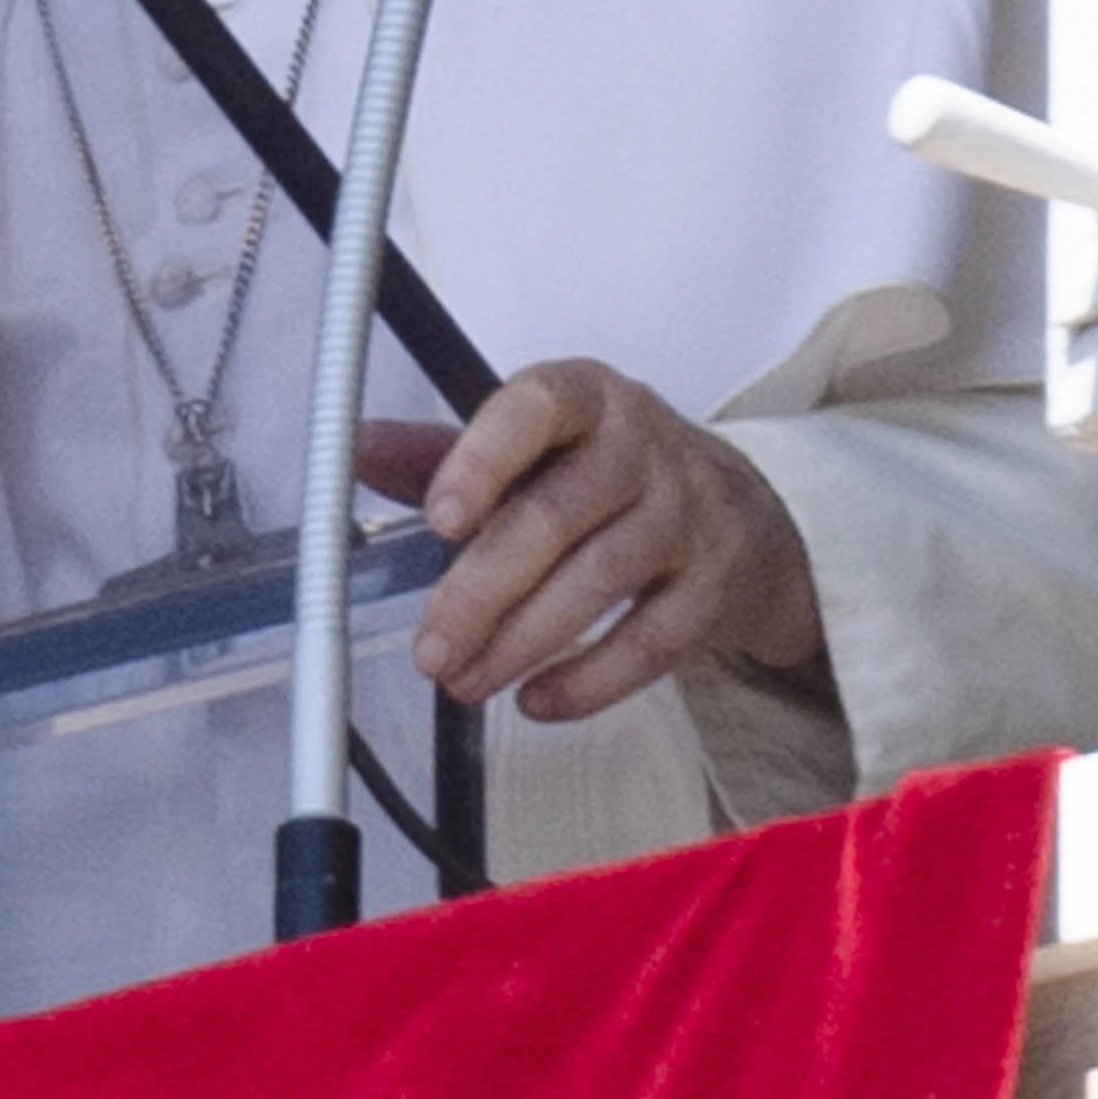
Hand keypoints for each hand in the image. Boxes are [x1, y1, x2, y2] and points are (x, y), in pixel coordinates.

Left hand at [355, 361, 826, 722]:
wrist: (742, 515)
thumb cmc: (611, 474)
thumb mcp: (538, 444)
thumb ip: (444, 450)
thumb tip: (355, 449)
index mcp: (585, 397)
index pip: (535, 409)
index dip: (483, 461)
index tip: (438, 519)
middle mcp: (642, 447)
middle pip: (556, 516)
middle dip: (481, 591)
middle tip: (430, 649)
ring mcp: (687, 516)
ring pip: (597, 582)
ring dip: (520, 642)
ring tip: (464, 681)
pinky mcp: (713, 588)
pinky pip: (649, 643)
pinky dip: (588, 681)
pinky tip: (536, 701)